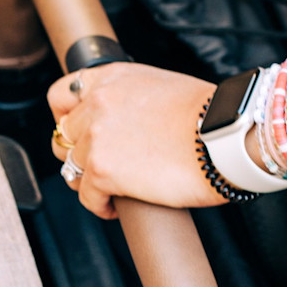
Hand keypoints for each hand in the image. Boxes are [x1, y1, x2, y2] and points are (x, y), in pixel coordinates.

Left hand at [47, 63, 224, 217]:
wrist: (225, 136)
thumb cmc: (210, 115)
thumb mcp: (162, 88)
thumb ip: (132, 99)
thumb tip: (128, 123)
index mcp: (111, 79)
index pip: (61, 95)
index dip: (64, 118)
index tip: (76, 134)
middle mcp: (97, 103)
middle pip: (63, 136)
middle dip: (77, 154)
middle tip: (97, 168)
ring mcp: (96, 137)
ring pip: (71, 168)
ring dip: (88, 182)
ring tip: (110, 191)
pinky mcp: (102, 171)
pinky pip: (86, 196)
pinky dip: (100, 206)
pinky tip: (116, 207)